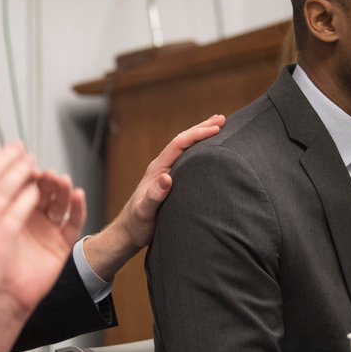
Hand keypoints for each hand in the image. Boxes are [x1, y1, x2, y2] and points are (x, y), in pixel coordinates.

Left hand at [0, 169, 85, 317]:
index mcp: (9, 211)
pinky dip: (78, 207)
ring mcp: (46, 230)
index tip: (22, 158)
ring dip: (61, 187)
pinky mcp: (61, 245)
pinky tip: (77, 194)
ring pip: (60, 201)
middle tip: (40, 169)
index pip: (21, 182)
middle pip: (42, 189)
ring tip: (58, 179)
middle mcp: (29, 218)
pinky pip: (74, 223)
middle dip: (43, 176)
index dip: (22, 169)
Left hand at [83, 114, 224, 278]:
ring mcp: (166, 173)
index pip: (179, 144)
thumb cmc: (136, 223)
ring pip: (185, 149)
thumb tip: (167, 177)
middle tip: (222, 119)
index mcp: (157, 169)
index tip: (215, 128)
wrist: (128, 232)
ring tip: (218, 127)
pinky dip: (199, 152)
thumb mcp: (145, 211)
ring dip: (200, 137)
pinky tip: (208, 153)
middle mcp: (162, 167)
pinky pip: (187, 161)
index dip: (197, 134)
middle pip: (183, 141)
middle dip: (202, 128)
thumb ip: (154, 195)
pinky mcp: (171, 182)